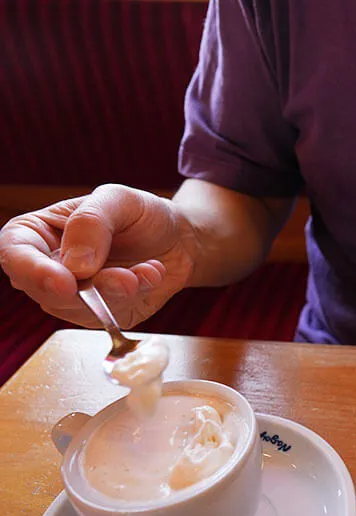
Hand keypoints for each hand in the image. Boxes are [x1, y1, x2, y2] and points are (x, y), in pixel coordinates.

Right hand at [0, 184, 197, 327]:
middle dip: (87, 290)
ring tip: (146, 271)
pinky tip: (153, 273)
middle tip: (124, 279)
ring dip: (118, 292)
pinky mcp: (102, 314)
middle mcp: (49, 268)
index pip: (14, 253)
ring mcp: (74, 296)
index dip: (32, 270)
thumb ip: (92, 223)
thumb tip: (75, 266)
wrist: (179, 238)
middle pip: (45, 290)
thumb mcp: (118, 199)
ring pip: (80, 308)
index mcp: (38, 233)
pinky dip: (137, 295)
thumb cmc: (140, 214)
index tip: (64, 281)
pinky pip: (110, 316)